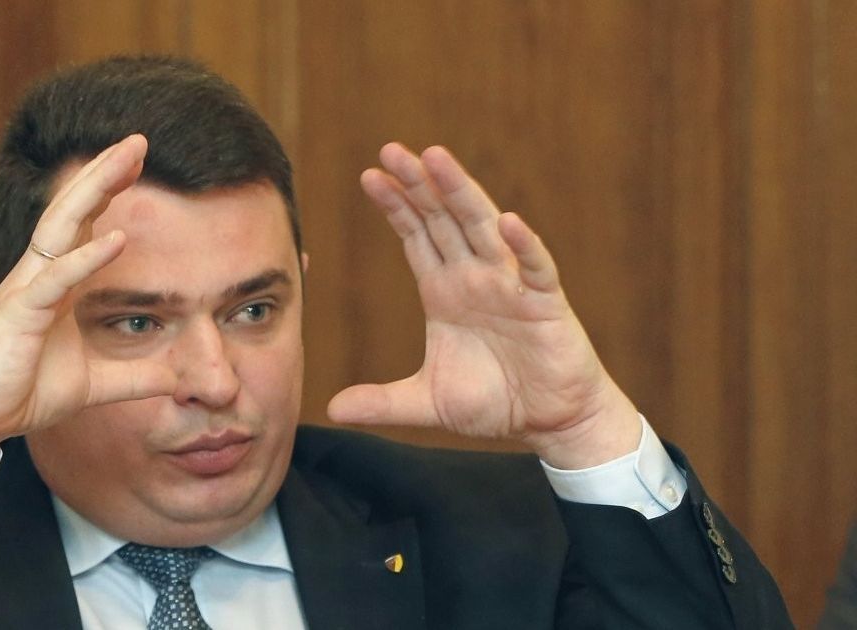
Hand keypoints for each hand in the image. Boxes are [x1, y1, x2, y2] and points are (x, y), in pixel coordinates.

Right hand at [0, 135, 176, 456]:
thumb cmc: (21, 391)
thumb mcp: (92, 385)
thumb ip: (134, 378)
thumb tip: (176, 379)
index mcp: (53, 283)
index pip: (82, 223)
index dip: (108, 191)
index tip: (137, 163)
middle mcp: (38, 275)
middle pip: (72, 209)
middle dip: (104, 172)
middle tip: (138, 140)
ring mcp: (25, 290)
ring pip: (60, 228)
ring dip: (94, 191)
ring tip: (126, 160)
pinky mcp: (18, 314)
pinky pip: (56, 279)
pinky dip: (86, 257)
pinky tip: (117, 238)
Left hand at [327, 143, 639, 468]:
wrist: (550, 422)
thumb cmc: (494, 403)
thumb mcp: (427, 403)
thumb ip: (382, 403)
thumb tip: (332, 409)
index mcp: (444, 291)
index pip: (416, 235)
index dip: (397, 205)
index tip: (370, 176)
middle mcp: (475, 277)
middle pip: (443, 219)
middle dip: (419, 184)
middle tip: (392, 150)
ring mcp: (511, 285)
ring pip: (483, 228)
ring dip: (461, 193)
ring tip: (437, 158)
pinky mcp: (545, 304)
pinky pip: (535, 268)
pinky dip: (524, 246)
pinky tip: (509, 223)